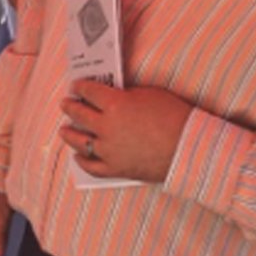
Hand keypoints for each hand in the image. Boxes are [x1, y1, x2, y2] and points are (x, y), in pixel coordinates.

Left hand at [58, 80, 191, 182]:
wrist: (190, 148)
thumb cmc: (175, 117)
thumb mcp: (149, 94)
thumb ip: (126, 95)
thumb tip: (113, 97)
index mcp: (115, 104)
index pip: (89, 92)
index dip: (80, 87)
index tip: (77, 87)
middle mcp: (106, 127)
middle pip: (79, 114)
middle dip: (70, 107)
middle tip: (66, 103)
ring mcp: (109, 150)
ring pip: (79, 141)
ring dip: (69, 133)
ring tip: (64, 129)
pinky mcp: (116, 168)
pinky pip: (92, 166)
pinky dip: (82, 160)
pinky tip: (78, 155)